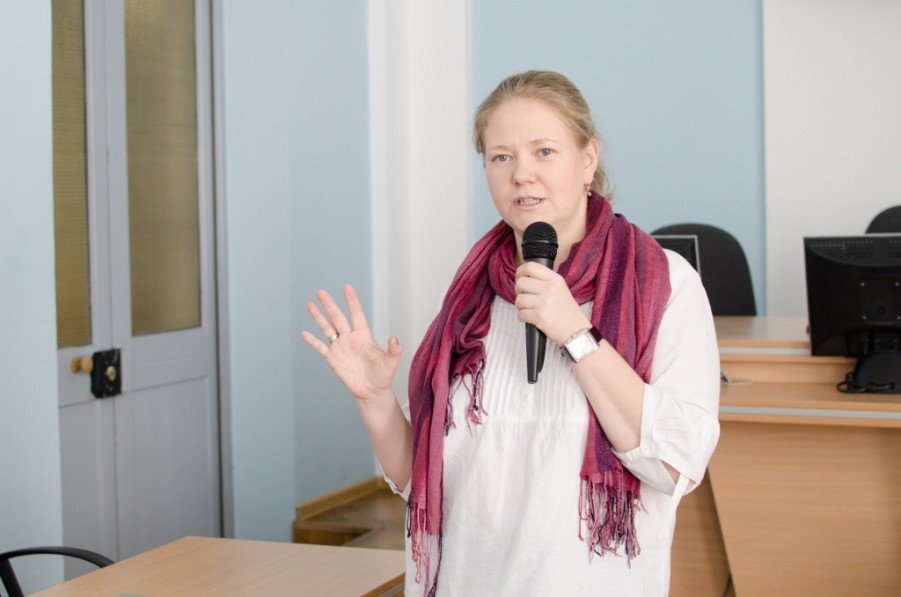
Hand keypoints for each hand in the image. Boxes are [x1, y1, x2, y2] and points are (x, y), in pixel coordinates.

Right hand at [301, 285, 401, 404]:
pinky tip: (304, 333)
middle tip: (320, 291)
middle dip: (329, 304)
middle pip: (337, 317)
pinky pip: (320, 347)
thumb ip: (394, 350)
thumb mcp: (391, 363)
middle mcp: (350, 338)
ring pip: (327, 328)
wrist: (372, 391)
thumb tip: (394, 338)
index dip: (352, 301)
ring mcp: (340, 347)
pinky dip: (312, 341)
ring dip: (318, 317)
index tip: (346, 287)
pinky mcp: (333, 359)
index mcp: (363, 336)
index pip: (356, 314)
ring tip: (309, 305)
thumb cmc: (383, 376)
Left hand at [514, 262, 590, 345]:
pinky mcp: (539, 316)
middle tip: (526, 297)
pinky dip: (523, 317)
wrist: (575, 331)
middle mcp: (549, 288)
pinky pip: (520, 313)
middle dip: (519, 291)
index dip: (520, 272)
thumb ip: (544, 281)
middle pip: (520, 283)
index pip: (530, 267)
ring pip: (519, 299)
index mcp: (555, 279)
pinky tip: (531, 318)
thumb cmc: (567, 311)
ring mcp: (544, 302)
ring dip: (521, 306)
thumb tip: (523, 277)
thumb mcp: (561, 288)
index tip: (520, 278)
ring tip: (530, 309)